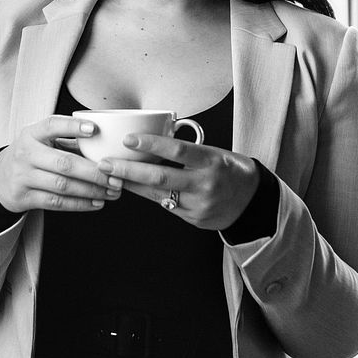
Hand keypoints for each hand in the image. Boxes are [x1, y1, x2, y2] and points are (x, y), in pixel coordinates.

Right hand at [0, 115, 122, 213]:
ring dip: (92, 190)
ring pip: (62, 186)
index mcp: (31, 134)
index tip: (95, 129)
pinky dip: (79, 204)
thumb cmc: (32, 156)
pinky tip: (97, 203)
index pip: (51, 125)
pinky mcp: (23, 197)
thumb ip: (68, 141)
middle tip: (117, 176)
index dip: (72, 127)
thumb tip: (107, 145)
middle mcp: (25, 154)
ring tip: (112, 192)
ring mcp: (22, 177)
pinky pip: (56, 203)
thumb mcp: (42, 141)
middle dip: (94, 172)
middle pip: (64, 163)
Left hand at [97, 134, 259, 230]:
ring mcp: (199, 205)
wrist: (253, 202)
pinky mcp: (194, 219)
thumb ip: (189, 149)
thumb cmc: (229, 170)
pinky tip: (131, 188)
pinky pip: (165, 206)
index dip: (151, 143)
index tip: (127, 139)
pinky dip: (147, 196)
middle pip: (161, 177)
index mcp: (212, 161)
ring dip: (130, 185)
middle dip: (128, 170)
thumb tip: (153, 137)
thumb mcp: (216, 153)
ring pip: (158, 195)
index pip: (178, 150)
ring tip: (110, 176)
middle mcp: (205, 184)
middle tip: (104, 164)